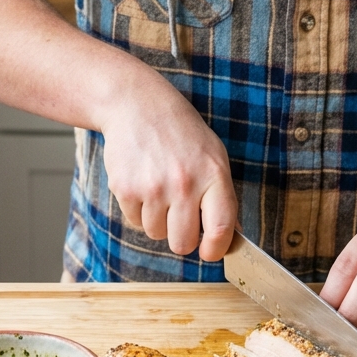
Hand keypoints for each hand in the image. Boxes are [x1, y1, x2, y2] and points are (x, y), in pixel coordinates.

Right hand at [100, 63, 237, 262]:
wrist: (137, 105)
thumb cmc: (180, 132)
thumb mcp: (212, 154)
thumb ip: (222, 195)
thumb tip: (231, 235)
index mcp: (213, 174)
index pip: (220, 228)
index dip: (215, 249)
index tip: (209, 252)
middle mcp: (185, 183)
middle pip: (182, 243)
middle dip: (181, 238)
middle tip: (179, 219)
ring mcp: (153, 187)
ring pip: (156, 234)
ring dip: (157, 220)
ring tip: (159, 188)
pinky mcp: (125, 188)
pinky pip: (134, 221)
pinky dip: (138, 209)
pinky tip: (142, 182)